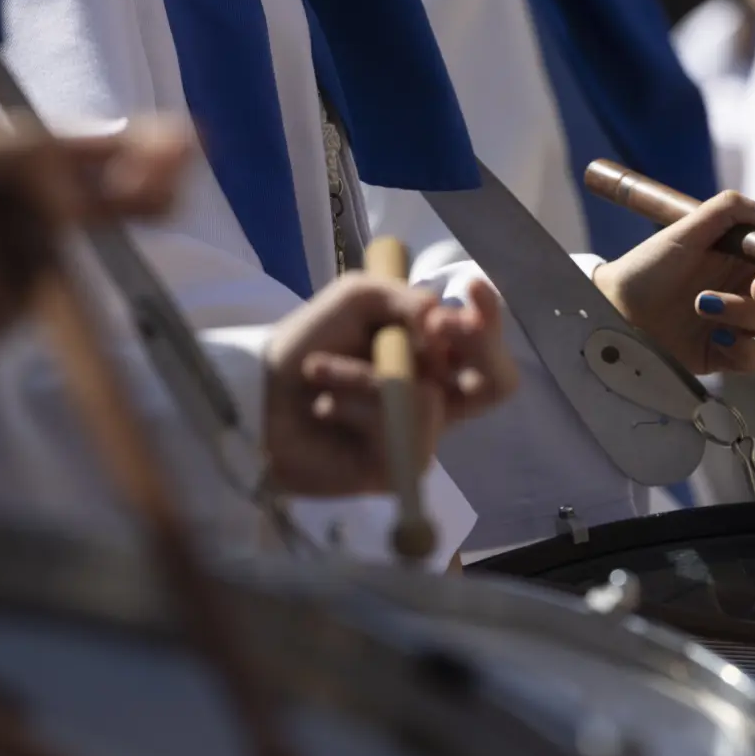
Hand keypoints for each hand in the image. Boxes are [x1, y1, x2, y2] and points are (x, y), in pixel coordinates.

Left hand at [0, 116, 193, 351]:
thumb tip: (104, 148)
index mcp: (7, 162)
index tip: (188, 142)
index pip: (90, 152)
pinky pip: (12, 306)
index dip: (140, 149)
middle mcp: (18, 213)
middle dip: (130, 199)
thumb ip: (30, 151)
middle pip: (99, 209)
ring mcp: (10, 267)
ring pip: (53, 263)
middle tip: (165, 192)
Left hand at [262, 276, 517, 495]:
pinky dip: (353, 408)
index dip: (490, 316)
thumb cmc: (308, 344)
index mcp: (433, 354)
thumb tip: (436, 313)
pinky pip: (395, 430)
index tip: (472, 289)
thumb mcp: (354, 299)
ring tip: (318, 371)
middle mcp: (437, 394)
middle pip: (497, 383)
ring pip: (426, 398)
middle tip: (432, 328)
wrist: (257, 398)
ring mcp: (421, 434)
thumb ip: (399, 297)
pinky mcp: (398, 467)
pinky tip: (325, 408)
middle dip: (475, 346)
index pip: (484, 340)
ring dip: (365, 376)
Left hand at [589, 191, 754, 372]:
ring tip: (702, 305)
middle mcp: (747, 283)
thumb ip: (728, 212)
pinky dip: (743, 349)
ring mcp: (739, 319)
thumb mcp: (682, 230)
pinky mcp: (728, 353)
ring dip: (744, 313)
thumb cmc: (646, 267)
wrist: (613, 312)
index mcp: (743, 251)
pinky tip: (713, 338)